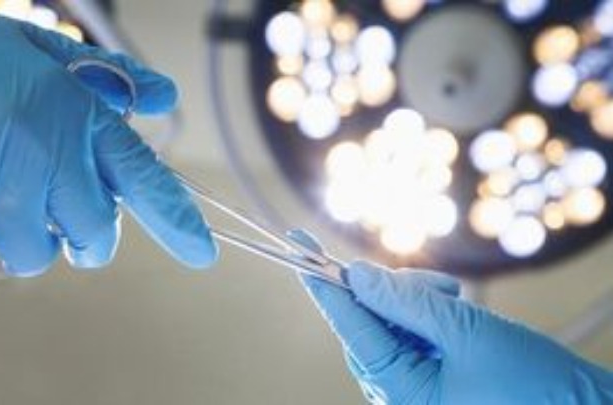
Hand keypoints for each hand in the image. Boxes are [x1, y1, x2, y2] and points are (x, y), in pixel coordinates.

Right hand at [0, 2, 216, 275]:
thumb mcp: (41, 52)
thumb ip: (109, 79)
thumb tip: (161, 98)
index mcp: (76, 114)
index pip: (145, 178)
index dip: (179, 221)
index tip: (203, 253)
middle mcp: (46, 155)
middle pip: (94, 236)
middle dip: (86, 236)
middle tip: (62, 213)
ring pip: (34, 252)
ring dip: (24, 232)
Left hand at [289, 230, 612, 403]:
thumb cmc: (530, 384)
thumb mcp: (466, 334)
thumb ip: (406, 303)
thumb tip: (358, 274)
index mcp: (399, 390)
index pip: (350, 327)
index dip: (323, 283)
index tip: (297, 247)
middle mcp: (396, 389)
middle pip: (368, 318)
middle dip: (395, 292)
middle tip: (438, 288)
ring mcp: (411, 381)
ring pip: (388, 317)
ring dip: (418, 298)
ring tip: (457, 301)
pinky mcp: (426, 370)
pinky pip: (408, 327)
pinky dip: (427, 309)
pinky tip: (455, 306)